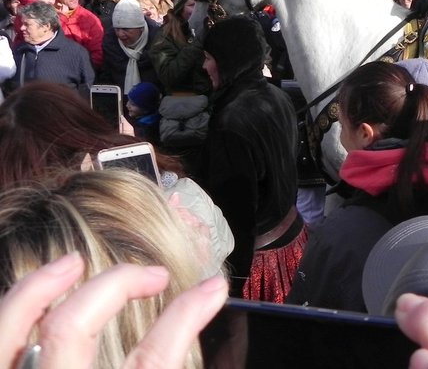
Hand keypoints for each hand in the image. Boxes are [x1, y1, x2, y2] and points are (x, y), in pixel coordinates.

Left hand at [0, 253, 227, 368]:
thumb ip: (164, 361)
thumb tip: (206, 307)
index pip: (153, 360)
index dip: (186, 316)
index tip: (212, 288)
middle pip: (70, 330)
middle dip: (114, 286)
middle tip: (154, 275)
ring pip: (11, 329)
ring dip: (40, 287)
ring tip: (74, 263)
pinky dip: (14, 310)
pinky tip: (34, 297)